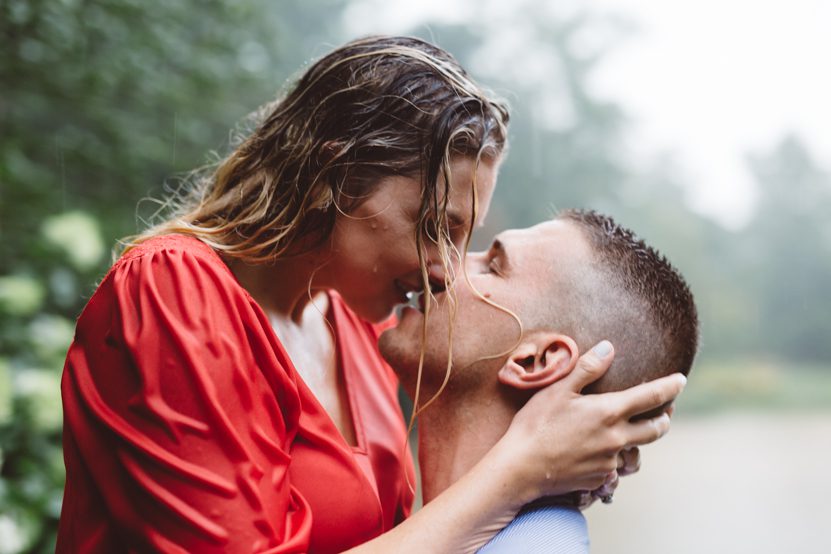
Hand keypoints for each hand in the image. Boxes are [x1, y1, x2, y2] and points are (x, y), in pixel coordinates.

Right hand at [498, 340, 685, 501]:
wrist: (521, 468)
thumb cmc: (536, 424)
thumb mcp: (558, 389)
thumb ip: (587, 368)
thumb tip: (609, 346)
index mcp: (609, 412)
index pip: (651, 396)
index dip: (670, 387)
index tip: (682, 380)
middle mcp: (617, 438)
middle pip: (656, 429)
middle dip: (664, 418)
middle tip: (666, 411)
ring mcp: (609, 462)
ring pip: (635, 450)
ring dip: (639, 440)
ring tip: (632, 432)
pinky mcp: (599, 479)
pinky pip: (614, 467)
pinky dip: (611, 457)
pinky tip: (596, 452)